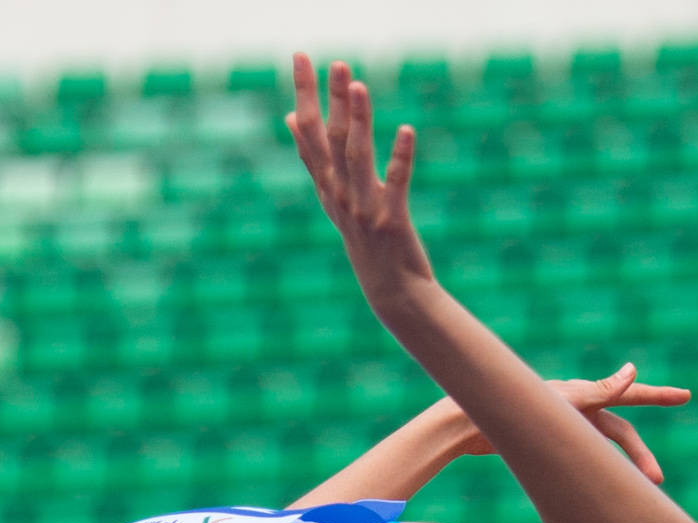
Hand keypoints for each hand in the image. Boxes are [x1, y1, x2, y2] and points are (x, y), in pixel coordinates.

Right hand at [287, 54, 433, 300]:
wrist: (391, 292)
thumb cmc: (365, 240)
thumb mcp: (334, 198)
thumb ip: (314, 157)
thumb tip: (290, 118)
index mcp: (326, 186)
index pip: (309, 132)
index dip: (305, 93)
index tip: (301, 56)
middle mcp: (339, 196)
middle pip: (331, 140)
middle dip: (331, 99)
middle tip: (336, 62)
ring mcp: (363, 210)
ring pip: (356, 158)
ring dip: (358, 121)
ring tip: (359, 85)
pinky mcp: (391, 222)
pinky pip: (396, 184)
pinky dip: (400, 157)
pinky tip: (406, 129)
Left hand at [434, 366, 689, 484]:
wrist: (466, 426)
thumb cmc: (513, 411)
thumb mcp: (563, 402)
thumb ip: (599, 389)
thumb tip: (633, 371)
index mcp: (584, 397)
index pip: (629, 394)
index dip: (658, 396)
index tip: (685, 396)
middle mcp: (577, 410)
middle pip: (620, 432)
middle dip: (640, 456)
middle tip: (657, 481)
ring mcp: (564, 427)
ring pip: (602, 450)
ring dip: (618, 470)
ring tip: (634, 495)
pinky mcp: (549, 444)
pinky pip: (582, 460)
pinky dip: (595, 474)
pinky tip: (601, 491)